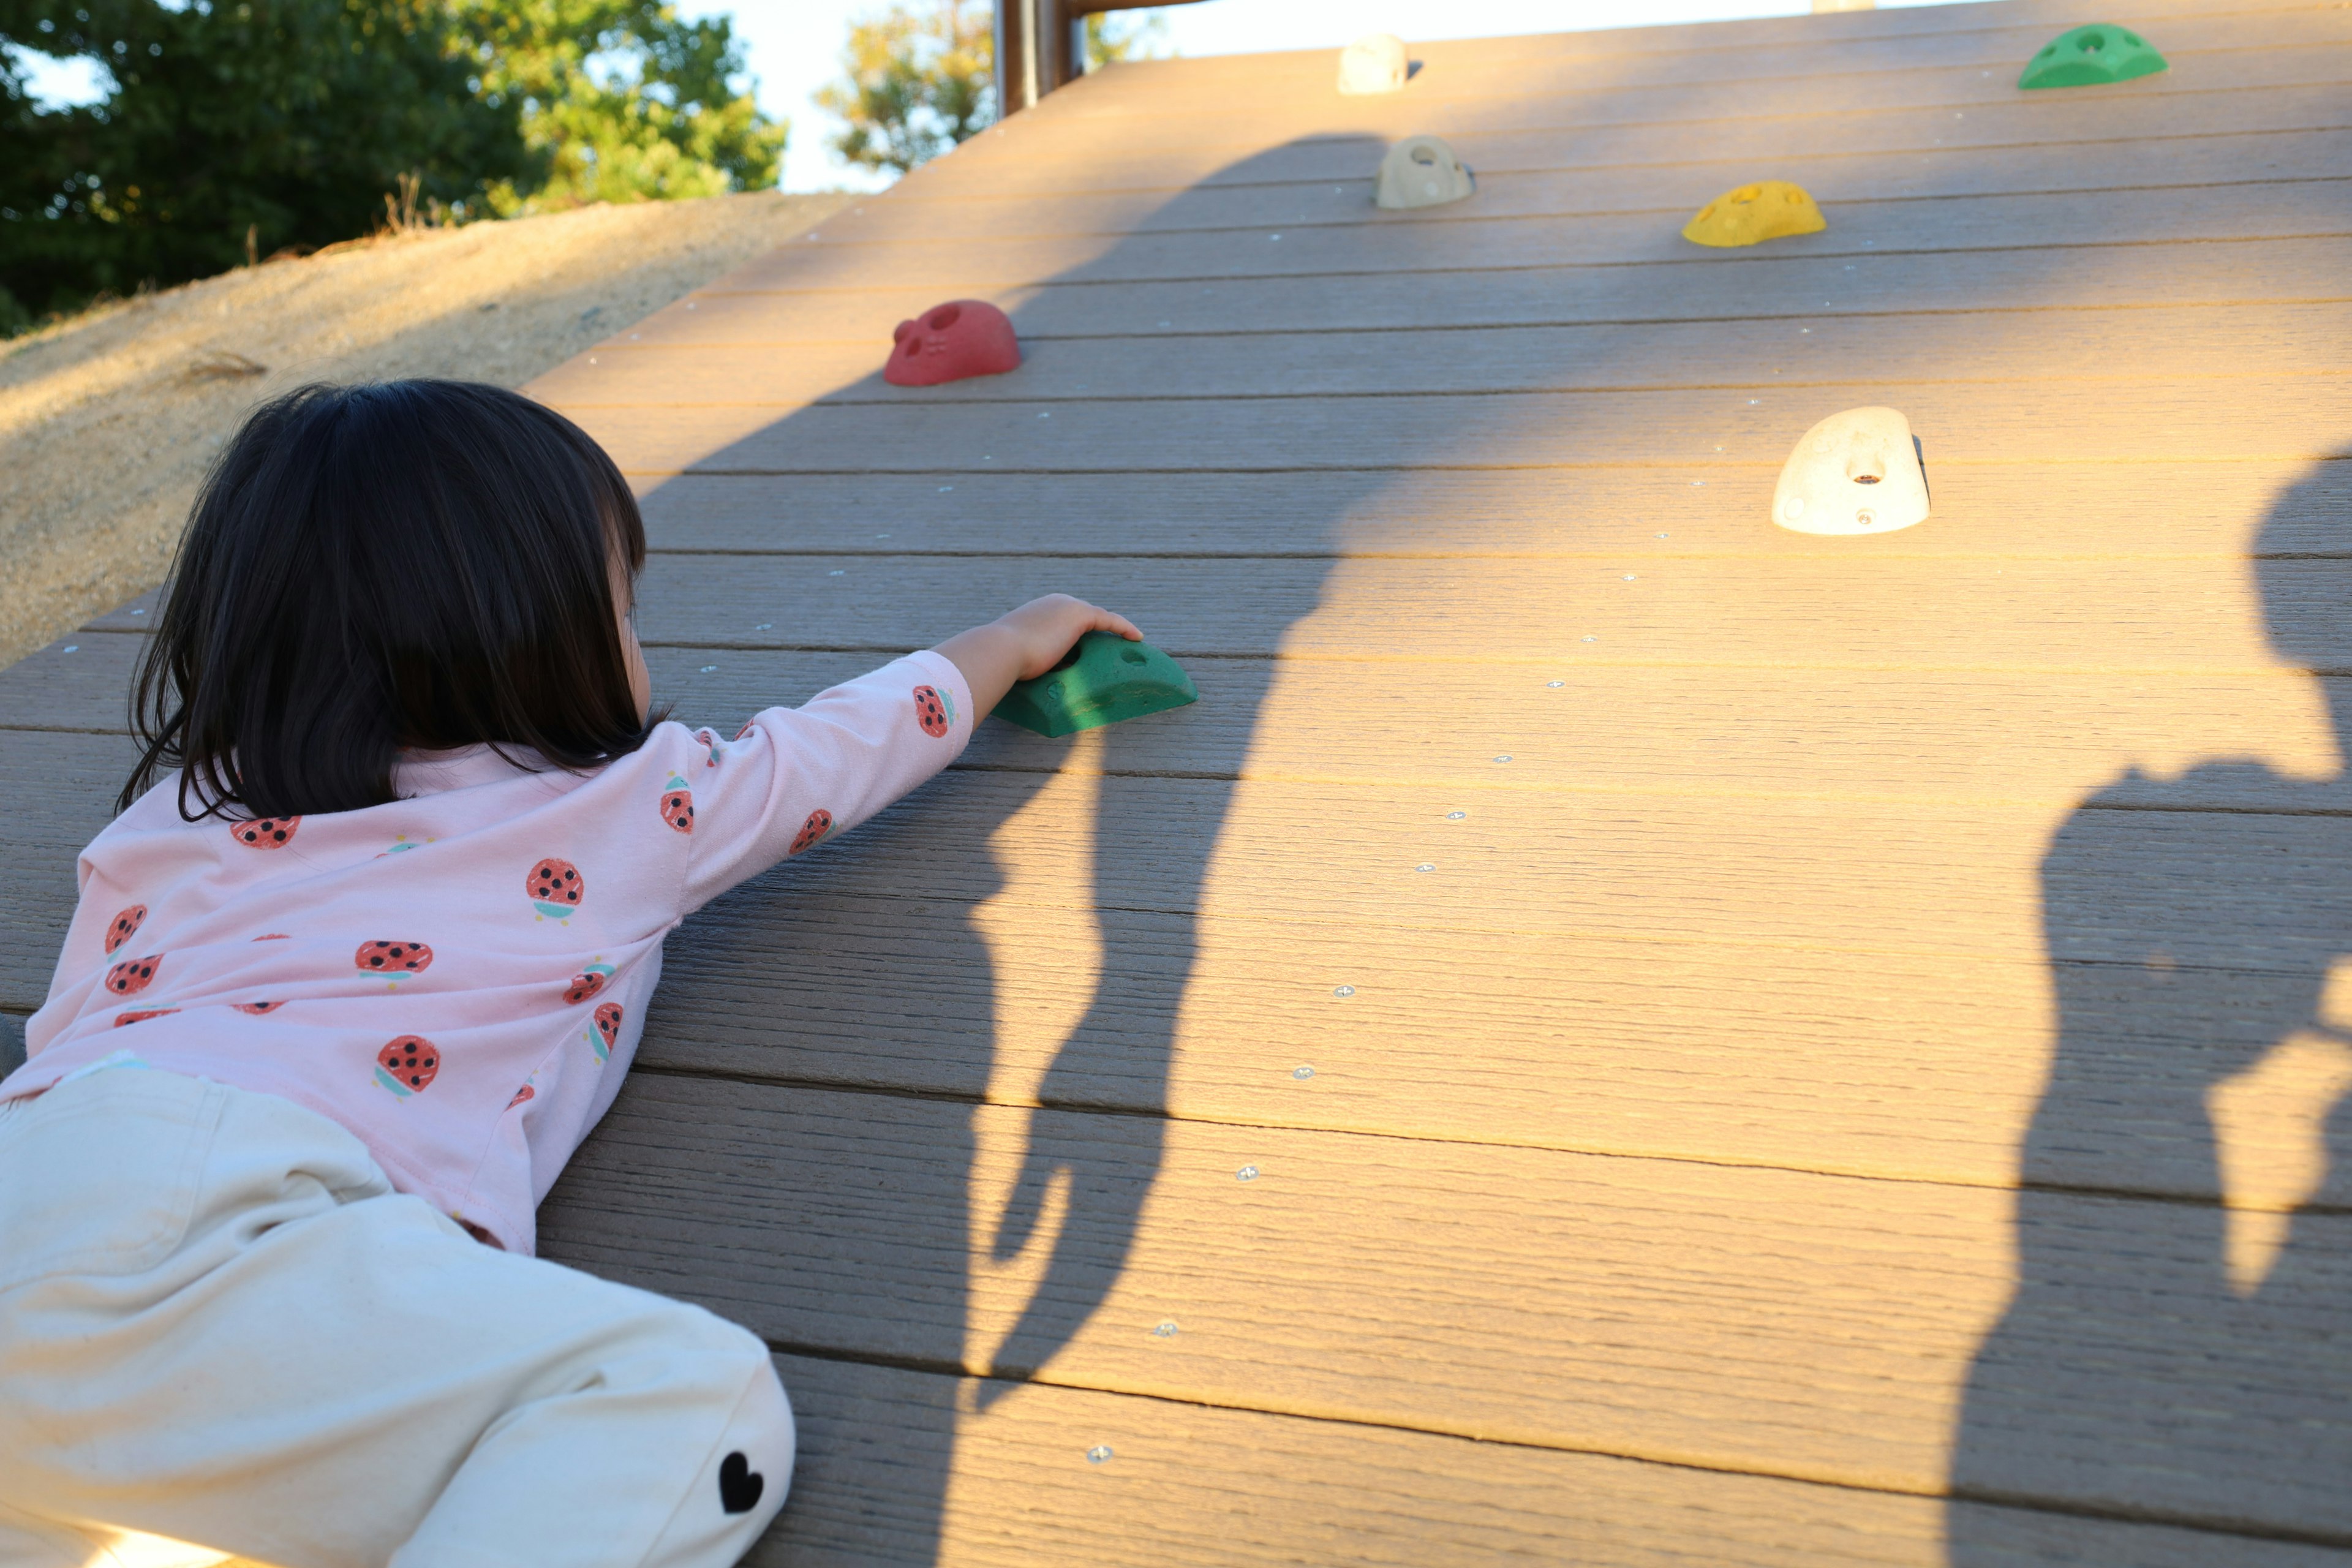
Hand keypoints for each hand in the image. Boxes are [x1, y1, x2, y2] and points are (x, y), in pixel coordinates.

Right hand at [936, 595, 1142, 718]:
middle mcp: (1054, 603)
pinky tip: (1137, 638)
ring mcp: (1067, 606)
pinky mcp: (1079, 615)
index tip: (1089, 653)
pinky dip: (1123, 627)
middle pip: (1085, 618)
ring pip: (1099, 619)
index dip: (1080, 636)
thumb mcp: (1014, 660)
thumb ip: (1021, 665)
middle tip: (1113, 651)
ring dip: (1113, 633)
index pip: (1066, 621)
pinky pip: (1109, 620)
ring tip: (1127, 647)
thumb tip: (1020, 684)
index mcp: (1038, 611)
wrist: (1000, 651)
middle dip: (1100, 632)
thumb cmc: (1001, 662)